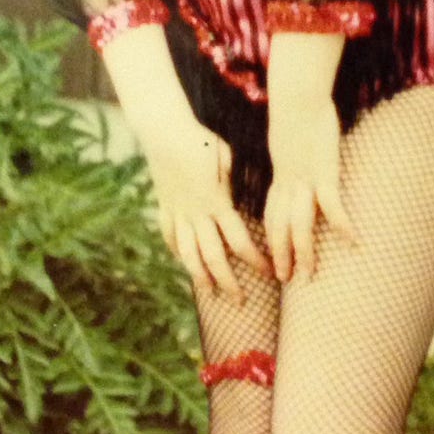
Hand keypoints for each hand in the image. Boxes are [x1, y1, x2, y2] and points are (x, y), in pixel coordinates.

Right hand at [141, 111, 270, 301]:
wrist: (164, 132)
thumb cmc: (201, 141)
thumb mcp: (227, 159)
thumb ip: (238, 182)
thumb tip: (254, 196)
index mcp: (216, 203)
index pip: (239, 241)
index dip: (254, 260)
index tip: (269, 272)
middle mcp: (196, 214)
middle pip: (213, 257)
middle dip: (228, 282)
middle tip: (240, 301)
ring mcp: (177, 213)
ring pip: (188, 254)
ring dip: (200, 277)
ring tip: (209, 292)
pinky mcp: (164, 208)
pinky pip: (170, 236)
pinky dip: (178, 252)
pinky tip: (184, 261)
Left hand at [264, 96, 357, 282]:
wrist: (297, 96)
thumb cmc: (296, 112)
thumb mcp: (288, 140)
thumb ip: (293, 157)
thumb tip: (299, 165)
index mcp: (279, 177)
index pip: (271, 217)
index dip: (272, 240)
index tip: (273, 258)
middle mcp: (287, 184)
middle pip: (281, 228)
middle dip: (281, 255)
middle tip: (286, 279)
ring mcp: (304, 180)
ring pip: (300, 224)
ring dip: (303, 251)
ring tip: (308, 273)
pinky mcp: (323, 171)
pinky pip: (331, 205)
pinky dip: (341, 224)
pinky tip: (353, 241)